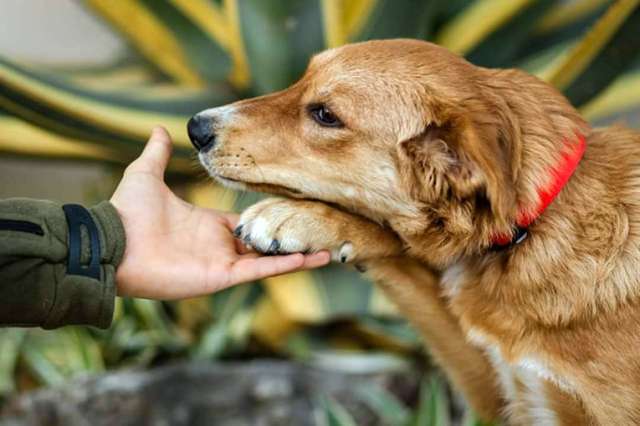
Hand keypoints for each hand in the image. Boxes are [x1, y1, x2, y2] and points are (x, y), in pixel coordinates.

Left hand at [110, 127, 329, 298]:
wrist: (114, 242)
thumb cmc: (127, 211)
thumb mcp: (146, 174)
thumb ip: (158, 154)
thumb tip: (157, 128)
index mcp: (207, 224)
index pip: (248, 221)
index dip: (270, 214)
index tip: (295, 205)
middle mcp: (220, 245)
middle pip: (265, 241)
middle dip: (292, 237)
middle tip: (324, 228)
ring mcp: (223, 263)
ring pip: (270, 258)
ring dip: (299, 253)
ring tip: (330, 248)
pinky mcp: (222, 277)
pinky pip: (261, 271)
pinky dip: (287, 265)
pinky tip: (314, 258)